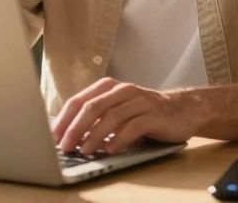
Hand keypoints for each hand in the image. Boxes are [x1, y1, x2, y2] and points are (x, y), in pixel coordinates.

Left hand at [52, 78, 199, 155]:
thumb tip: (69, 135)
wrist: (183, 109)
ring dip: (95, 136)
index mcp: (108, 87)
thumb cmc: (144, 112)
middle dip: (76, 128)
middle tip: (66, 146)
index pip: (79, 100)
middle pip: (93, 107)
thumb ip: (98, 117)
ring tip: (85, 151)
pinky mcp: (154, 115)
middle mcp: (123, 90)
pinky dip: (119, 139)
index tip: (54, 136)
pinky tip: (110, 150)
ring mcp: (139, 101)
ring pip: (112, 117)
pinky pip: (133, 126)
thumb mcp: (118, 109)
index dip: (65, 119)